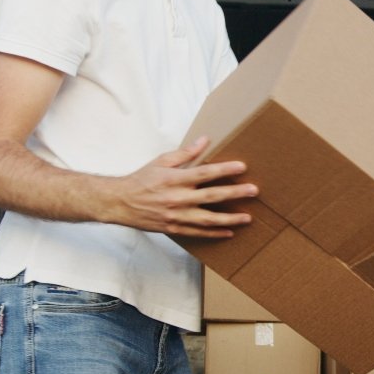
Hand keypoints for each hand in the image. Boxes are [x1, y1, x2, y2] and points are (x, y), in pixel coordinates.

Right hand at [109, 136, 258, 237]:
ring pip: (208, 219)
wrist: (119, 202)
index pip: (204, 173)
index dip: (224, 170)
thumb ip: (185, 153)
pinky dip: (214, 234)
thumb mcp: (161, 161)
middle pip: (211, 196)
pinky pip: (197, 233)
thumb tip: (205, 140)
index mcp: (174, 179)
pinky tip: (229, 232)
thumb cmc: (141, 180)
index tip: (242, 167)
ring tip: (248, 217)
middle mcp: (177, 198)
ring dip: (229, 219)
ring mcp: (176, 215)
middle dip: (234, 193)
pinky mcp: (174, 228)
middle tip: (253, 191)